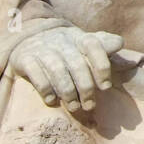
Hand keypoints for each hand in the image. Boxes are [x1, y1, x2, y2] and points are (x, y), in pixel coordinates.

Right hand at [9, 26, 125, 111]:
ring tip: (73, 106)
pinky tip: (52, 101)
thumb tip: (119, 44)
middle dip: (86, 87)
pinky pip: (36, 74)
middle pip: (77, 64)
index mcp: (79, 38)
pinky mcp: (25, 58)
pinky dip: (45, 89)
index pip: (94, 45)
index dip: (101, 66)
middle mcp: (62, 42)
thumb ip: (103, 44)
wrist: (29, 36)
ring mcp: (42, 49)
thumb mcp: (83, 42)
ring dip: (67, 92)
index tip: (105, 87)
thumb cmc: (65, 46)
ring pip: (57, 70)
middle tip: (89, 106)